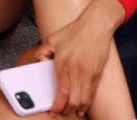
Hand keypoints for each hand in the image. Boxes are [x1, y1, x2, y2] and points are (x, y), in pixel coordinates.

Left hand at [35, 0, 125, 116]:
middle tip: (61, 113)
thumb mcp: (53, 39)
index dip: (57, 105)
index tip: (53, 111)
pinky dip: (87, 103)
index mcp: (64, 64)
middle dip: (66, 110)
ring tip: (72, 112)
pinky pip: (92, 94)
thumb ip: (43, 52)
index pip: (61, 92)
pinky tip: (83, 107)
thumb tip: (39, 62)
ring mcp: (89, 74)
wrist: (96, 25)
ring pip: (83, 100)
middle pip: (73, 100)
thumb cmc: (76, 31)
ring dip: (77, 109)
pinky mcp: (98, 74)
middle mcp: (77, 72)